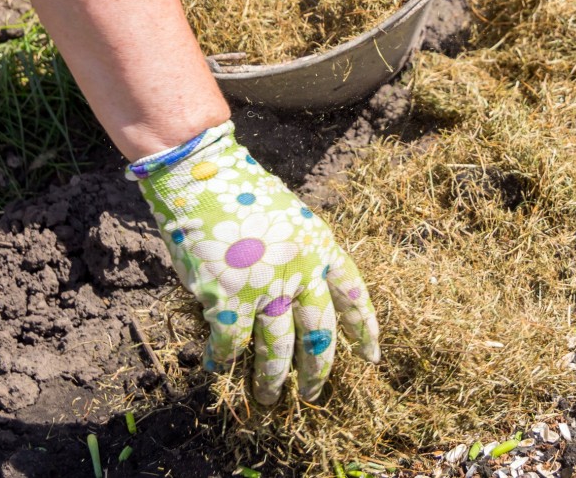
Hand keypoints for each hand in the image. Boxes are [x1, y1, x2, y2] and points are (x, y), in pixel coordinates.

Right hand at [128, 121, 380, 403]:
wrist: (203, 176)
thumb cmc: (240, 191)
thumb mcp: (289, 217)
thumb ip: (299, 254)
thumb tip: (296, 294)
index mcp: (321, 246)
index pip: (352, 294)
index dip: (364, 327)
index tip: (372, 355)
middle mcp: (301, 271)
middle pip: (319, 333)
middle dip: (318, 369)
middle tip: (316, 392)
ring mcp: (266, 288)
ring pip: (277, 350)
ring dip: (272, 379)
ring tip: (270, 399)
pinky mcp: (228, 299)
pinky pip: (231, 343)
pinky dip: (224, 359)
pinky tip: (219, 368)